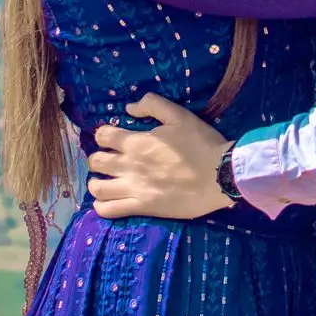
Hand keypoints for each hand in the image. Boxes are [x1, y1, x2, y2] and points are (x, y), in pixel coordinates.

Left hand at [86, 95, 230, 219]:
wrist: (220, 175)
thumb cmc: (201, 143)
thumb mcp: (180, 115)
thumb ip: (152, 105)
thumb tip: (128, 108)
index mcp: (137, 142)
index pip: (102, 136)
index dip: (103, 135)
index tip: (111, 138)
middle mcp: (129, 165)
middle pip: (96, 161)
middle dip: (98, 158)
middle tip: (108, 161)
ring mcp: (134, 188)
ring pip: (97, 187)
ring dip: (96, 183)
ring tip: (105, 182)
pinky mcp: (143, 207)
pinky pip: (110, 210)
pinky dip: (102, 206)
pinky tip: (107, 202)